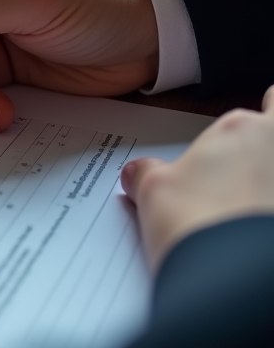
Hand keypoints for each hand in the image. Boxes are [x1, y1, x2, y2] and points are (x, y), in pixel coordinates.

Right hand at [122, 86, 273, 269]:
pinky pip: (273, 209)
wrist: (231, 281)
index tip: (244, 137)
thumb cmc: (199, 225)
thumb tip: (139, 173)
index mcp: (242, 131)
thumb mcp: (154, 190)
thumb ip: (148, 172)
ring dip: (264, 185)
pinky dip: (265, 215)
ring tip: (243, 210)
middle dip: (264, 147)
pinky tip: (250, 235)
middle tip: (246, 168)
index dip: (266, 118)